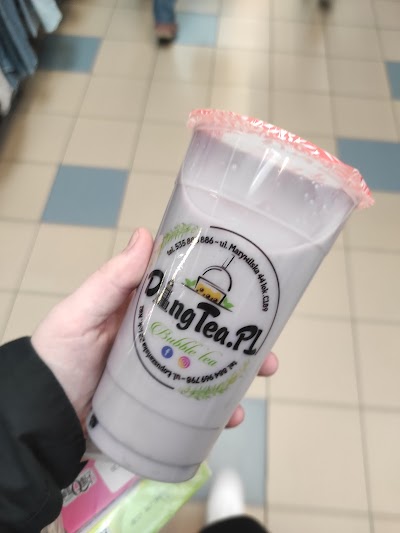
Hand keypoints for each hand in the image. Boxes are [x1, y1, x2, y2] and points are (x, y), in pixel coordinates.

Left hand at [31, 228, 277, 431]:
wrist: (43, 414)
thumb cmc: (58, 356)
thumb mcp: (81, 314)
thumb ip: (110, 281)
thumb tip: (145, 234)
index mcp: (143, 310)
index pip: (187, 294)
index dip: (219, 292)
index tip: (250, 289)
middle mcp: (159, 337)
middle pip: (208, 334)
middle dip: (242, 337)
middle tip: (266, 345)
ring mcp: (162, 372)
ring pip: (209, 368)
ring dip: (240, 372)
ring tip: (260, 375)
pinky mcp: (159, 404)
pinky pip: (195, 405)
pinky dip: (218, 410)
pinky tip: (232, 415)